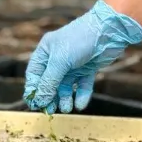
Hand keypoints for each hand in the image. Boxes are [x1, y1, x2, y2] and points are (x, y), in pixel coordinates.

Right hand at [24, 0, 141, 113]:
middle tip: (50, 111)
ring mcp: (73, 64)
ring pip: (66, 86)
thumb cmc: (79, 39)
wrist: (108, 31)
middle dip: (50, 97)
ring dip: (65, 98)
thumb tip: (40, 100)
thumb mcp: (60, 61)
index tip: (34, 104)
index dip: (33, 89)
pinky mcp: (87, 68)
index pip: (35, 74)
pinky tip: (80, 104)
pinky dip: (81, 95)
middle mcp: (57, 58)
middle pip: (50, 82)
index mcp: (46, 51)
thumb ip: (49, 82)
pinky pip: (82, 85)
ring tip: (66, 108)